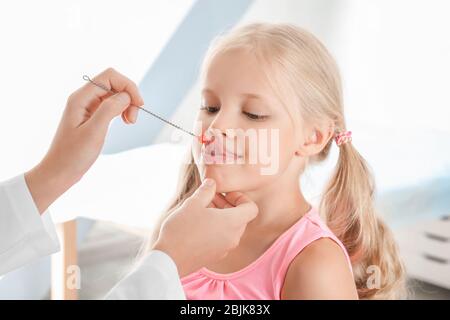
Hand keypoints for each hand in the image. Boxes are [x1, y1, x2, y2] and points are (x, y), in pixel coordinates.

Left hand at [25, 68, 143, 213]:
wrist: (59, 172)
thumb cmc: (73, 155)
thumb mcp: (94, 132)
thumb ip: (109, 109)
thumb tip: (126, 96)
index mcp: (80, 98)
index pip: (110, 76)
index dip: (128, 86)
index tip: (139, 105)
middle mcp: (84, 98)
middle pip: (114, 83)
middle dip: (129, 96)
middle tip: (133, 119)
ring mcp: (88, 107)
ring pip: (115, 94)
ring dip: (127, 104)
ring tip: (130, 122)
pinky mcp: (92, 116)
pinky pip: (111, 105)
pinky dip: (122, 110)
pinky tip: (124, 121)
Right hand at [153, 178, 258, 276]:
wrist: (169, 261)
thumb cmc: (182, 230)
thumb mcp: (193, 203)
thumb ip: (206, 190)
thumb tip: (212, 183)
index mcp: (232, 222)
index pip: (252, 208)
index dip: (241, 198)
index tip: (224, 195)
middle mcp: (233, 237)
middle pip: (241, 218)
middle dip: (228, 205)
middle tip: (210, 199)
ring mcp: (225, 249)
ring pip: (231, 228)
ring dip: (221, 217)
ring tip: (201, 211)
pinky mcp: (216, 256)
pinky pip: (223, 239)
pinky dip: (216, 229)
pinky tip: (197, 226)